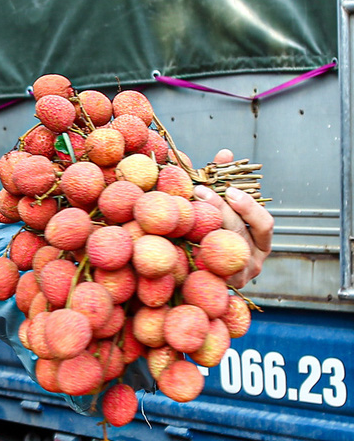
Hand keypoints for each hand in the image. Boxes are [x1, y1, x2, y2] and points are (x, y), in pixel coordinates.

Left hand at [192, 149, 273, 288]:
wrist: (196, 279)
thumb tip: (225, 153)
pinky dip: (192, 252)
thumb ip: (224, 182)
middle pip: (240, 235)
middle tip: (199, 191)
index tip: (228, 188)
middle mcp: (252, 262)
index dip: (248, 206)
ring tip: (185, 210)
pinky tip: (177, 239)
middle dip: (220, 210)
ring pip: (222, 252)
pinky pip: (205, 269)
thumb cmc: (213, 235)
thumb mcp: (221, 209)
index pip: (264, 224)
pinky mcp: (213, 287)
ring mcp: (234, 278)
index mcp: (260, 243)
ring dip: (204, 229)